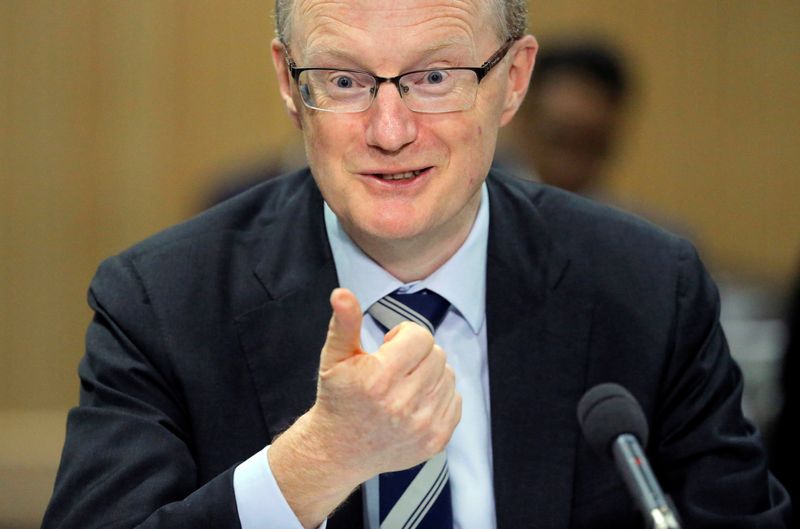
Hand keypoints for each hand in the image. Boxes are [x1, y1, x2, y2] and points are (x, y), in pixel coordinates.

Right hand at [268, 288, 460, 527]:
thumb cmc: (339, 399)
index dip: (404, 336)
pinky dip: (439, 397)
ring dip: (429, 375)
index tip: (389, 347)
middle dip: (418, 355)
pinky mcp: (435, 440)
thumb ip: (344, 323)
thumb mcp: (334, 357)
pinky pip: (455, 400)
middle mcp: (402, 404)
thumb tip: (343, 294)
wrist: (339, 449)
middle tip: (396, 367)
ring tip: (404, 385)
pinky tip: (416, 402)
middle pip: (437, 355)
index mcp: (379, 379)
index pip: (420, 337)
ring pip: (448, 376)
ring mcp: (422, 424)